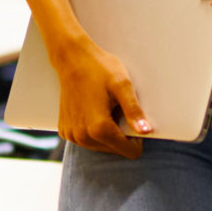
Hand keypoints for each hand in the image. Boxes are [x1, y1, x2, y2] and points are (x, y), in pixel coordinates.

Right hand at [47, 34, 150, 157]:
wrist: (72, 60)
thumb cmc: (100, 69)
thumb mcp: (123, 86)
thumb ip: (134, 111)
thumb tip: (146, 131)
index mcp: (99, 128)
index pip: (130, 151)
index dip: (136, 138)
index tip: (131, 118)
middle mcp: (83, 137)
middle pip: (116, 150)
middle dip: (120, 134)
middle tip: (116, 108)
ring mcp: (72, 136)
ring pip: (102, 147)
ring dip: (107, 132)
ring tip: (104, 108)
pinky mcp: (65, 132)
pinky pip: (87, 141)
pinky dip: (93, 130)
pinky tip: (92, 110)